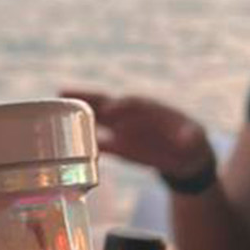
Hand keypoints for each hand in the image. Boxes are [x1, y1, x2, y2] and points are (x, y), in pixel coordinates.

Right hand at [63, 89, 213, 180]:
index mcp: (150, 109)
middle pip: (105, 101)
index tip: (110, 110)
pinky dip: (85, 146)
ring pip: (96, 118)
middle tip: (63, 92)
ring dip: (77, 115)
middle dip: (86, 96)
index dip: (121, 105)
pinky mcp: (118, 146)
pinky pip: (98, 143)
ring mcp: (122, 129)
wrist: (186, 158)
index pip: (132, 102)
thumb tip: (187, 139)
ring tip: (53, 110)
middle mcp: (132, 115)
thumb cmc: (192, 143)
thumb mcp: (196, 140)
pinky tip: (66, 149)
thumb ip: (190, 137)